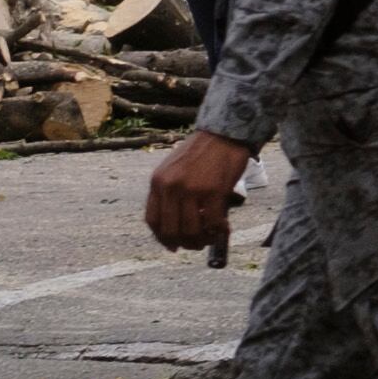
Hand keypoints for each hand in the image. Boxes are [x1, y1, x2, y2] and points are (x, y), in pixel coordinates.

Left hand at [146, 130, 253, 253]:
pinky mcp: (213, 191)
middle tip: (196, 245)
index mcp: (158, 181)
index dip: (162, 237)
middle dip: (184, 243)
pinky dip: (218, 231)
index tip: (172, 245)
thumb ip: (171, 191)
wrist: (225, 133)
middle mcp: (171, 187)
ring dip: (202, 240)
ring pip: (191, 230)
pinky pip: (213, 222)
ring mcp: (191, 189)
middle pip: (171, 229)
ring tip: (211, 238)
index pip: (152, 219)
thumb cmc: (203, 151)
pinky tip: (223, 228)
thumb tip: (178, 222)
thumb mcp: (175, 168)